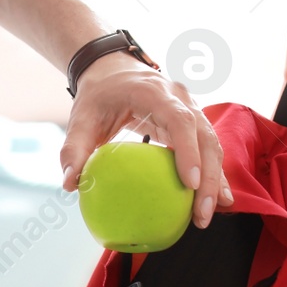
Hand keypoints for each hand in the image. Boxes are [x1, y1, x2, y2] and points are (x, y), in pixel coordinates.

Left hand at [60, 51, 232, 227]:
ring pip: (212, 145)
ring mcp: (192, 108)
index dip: (188, 151)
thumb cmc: (98, 95)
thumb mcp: (81, 118)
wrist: (112, 69)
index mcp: (155, 92)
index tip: (189, 183)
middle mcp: (181, 98)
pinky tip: (215, 203)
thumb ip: (74, 149)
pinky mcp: (194, 122)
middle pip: (205, 137)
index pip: (180, 121)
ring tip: (205, 217)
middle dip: (209, 177)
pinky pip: (208, 149)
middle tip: (201, 214)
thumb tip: (70, 184)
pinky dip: (212, 175)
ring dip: (214, 181)